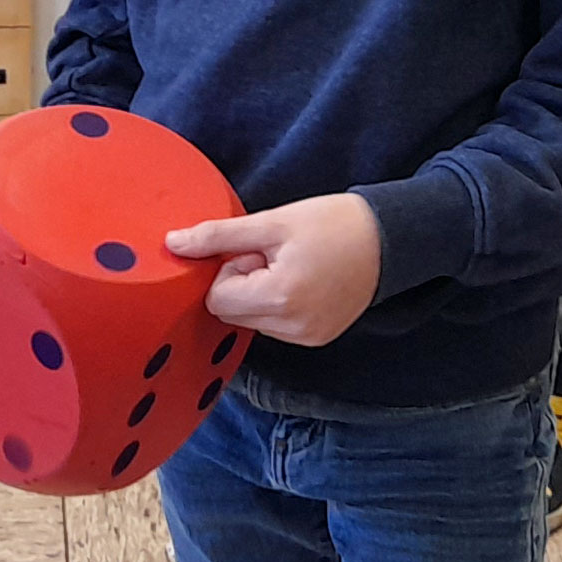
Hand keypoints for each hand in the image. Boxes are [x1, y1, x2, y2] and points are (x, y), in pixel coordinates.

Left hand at [166, 194, 383, 347]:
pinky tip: (304, 281)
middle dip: (242, 283)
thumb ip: (218, 236)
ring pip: (252, 321)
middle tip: (273, 256)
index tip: (256, 250)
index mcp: (279, 298)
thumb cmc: (332, 223)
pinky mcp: (317, 340)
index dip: (229, 269)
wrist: (389, 238)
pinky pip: (276, 327)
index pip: (217, 298)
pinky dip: (279, 305)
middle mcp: (292, 329)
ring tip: (292, 267)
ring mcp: (307, 339)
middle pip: (232, 313)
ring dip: (260, 294)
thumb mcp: (272, 222)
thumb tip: (172, 244)